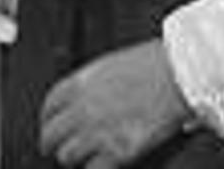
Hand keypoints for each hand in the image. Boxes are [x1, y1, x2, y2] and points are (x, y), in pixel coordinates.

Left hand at [39, 39, 191, 167]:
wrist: (176, 76)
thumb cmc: (151, 65)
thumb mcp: (110, 66)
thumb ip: (91, 86)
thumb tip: (83, 101)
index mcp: (79, 83)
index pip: (49, 107)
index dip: (47, 120)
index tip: (50, 126)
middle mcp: (82, 108)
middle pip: (50, 135)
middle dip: (52, 144)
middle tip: (58, 149)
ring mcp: (97, 131)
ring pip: (66, 156)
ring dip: (73, 159)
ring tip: (81, 159)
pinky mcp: (117, 151)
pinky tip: (100, 165)